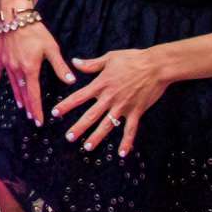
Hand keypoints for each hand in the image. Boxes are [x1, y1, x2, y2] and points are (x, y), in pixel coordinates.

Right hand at [0, 11, 74, 125]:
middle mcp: (16, 69)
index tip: (39, 121)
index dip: (37, 109)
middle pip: (22, 92)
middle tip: (31, 117)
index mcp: (30, 69)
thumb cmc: (36, 31)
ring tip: (20, 106)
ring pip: (11, 84)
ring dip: (16, 96)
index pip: (34, 95)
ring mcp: (6, 63)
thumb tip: (71, 81)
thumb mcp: (52, 48)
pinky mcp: (0, 55)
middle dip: (28, 106)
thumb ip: (60, 66)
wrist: (16, 16)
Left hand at [51, 47, 171, 156]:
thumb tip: (74, 62)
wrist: (156, 66)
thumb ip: (91, 64)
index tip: (55, 113)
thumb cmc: (133, 58)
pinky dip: (126, 142)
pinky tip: (121, 154)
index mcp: (101, 84)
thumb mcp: (109, 58)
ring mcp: (123, 106)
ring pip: (107, 125)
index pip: (79, 96)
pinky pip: (130, 130)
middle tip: (68, 137)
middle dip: (79, 127)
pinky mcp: (136, 111)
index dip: (66, 105)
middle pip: (91, 115)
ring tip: (87, 147)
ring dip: (96, 137)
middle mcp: (110, 98)